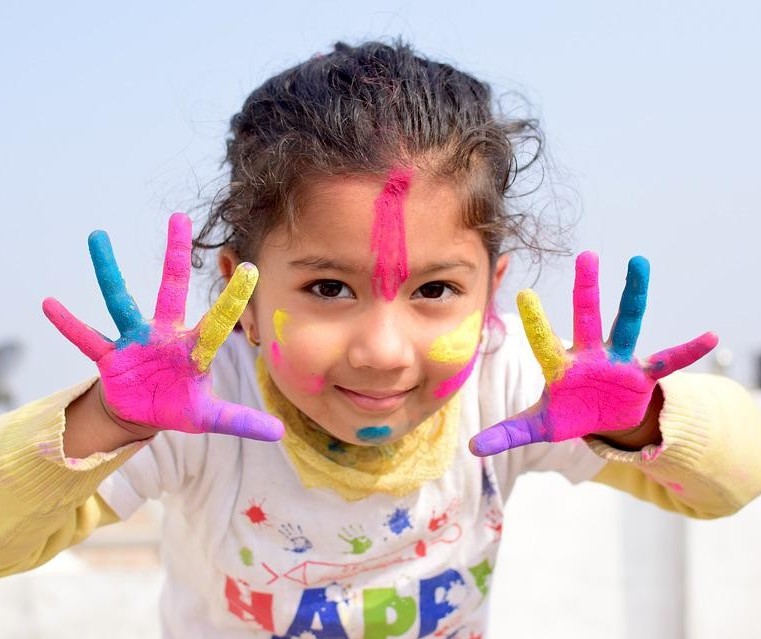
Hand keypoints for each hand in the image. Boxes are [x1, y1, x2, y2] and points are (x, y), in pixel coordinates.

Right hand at [43, 212, 283, 440]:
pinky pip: (86, 338)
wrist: (143, 411)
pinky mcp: (110, 356)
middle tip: (179, 218)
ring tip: (97, 236)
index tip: (252, 269)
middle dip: (175, 255)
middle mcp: (165, 335)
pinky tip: (49, 304)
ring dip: (108, 271)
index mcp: (193, 349)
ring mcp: (135, 341)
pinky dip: (69, 324)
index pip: (218, 322)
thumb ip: (240, 420)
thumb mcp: (209, 417)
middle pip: (172, 289)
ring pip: (120, 301)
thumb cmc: (179, 405)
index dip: (232, 299)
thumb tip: (279, 433)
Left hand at [469, 251, 716, 455]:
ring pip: (627, 324)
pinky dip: (688, 352)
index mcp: (560, 367)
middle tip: (586, 255)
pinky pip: (668, 361)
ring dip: (634, 297)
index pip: (545, 342)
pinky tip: (710, 337)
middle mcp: (589, 356)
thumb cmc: (569, 414)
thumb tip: (471, 449)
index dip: (537, 322)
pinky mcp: (642, 375)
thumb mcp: (539, 426)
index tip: (524, 294)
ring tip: (639, 263)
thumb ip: (508, 433)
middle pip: (586, 318)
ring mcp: (618, 361)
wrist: (604, 419)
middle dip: (586, 290)